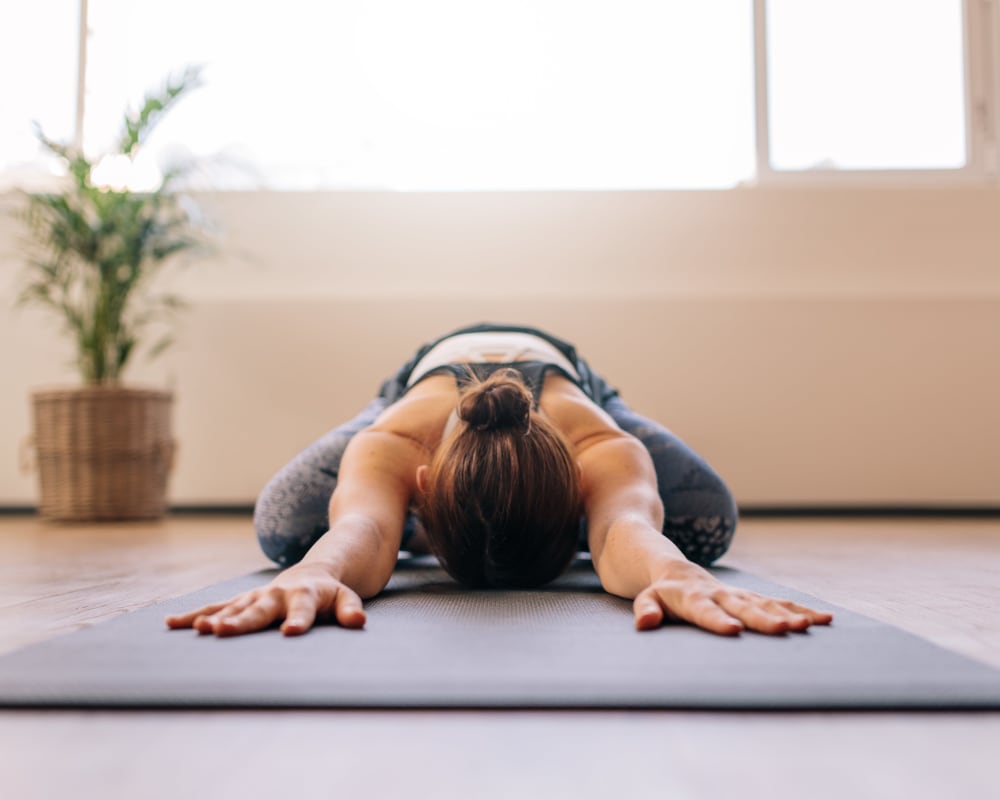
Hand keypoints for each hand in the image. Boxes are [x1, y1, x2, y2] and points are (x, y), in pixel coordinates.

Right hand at [165, 563, 365, 636]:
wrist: (314, 571)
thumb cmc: (331, 593)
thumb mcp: (347, 598)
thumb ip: (350, 610)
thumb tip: (359, 621)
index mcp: (305, 596)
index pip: (303, 610)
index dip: (297, 621)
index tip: (289, 633)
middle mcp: (277, 595)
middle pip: (259, 610)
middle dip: (241, 621)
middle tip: (221, 631)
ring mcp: (257, 597)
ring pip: (233, 607)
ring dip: (215, 617)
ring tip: (199, 629)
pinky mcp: (242, 601)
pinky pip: (217, 607)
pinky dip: (196, 615)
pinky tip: (172, 624)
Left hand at [633, 569, 832, 635]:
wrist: (676, 571)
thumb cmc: (661, 594)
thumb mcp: (646, 600)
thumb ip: (646, 610)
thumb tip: (644, 623)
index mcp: (693, 599)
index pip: (705, 611)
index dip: (718, 620)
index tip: (733, 630)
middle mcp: (721, 595)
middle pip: (744, 608)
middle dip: (765, 619)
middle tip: (786, 630)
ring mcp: (740, 595)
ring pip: (767, 604)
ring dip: (789, 614)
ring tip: (811, 626)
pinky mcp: (753, 597)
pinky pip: (779, 603)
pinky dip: (801, 610)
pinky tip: (824, 619)